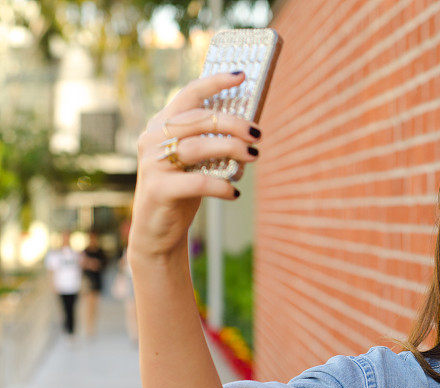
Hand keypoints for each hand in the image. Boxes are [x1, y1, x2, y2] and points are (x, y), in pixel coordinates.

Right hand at [129, 72, 260, 257]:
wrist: (158, 231)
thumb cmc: (183, 190)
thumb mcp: (195, 161)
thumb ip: (211, 141)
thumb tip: (250, 127)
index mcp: (162, 125)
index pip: (189, 94)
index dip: (215, 82)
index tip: (241, 75)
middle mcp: (153, 139)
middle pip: (198, 119)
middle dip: (233, 123)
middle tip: (257, 133)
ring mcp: (152, 164)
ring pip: (197, 147)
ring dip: (231, 149)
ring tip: (254, 156)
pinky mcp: (158, 189)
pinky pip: (197, 182)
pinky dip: (221, 186)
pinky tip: (235, 192)